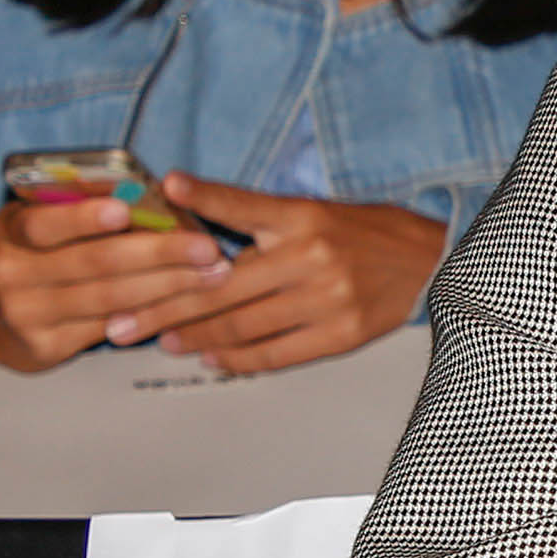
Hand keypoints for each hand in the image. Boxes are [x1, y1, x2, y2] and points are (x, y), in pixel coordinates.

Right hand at [0, 196, 233, 371]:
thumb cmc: (37, 259)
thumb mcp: (43, 227)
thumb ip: (84, 211)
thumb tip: (158, 193)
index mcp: (11, 230)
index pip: (45, 223)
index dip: (85, 217)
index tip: (126, 210)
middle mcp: (11, 272)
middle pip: (94, 262)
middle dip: (160, 253)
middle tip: (207, 247)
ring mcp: (26, 313)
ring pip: (110, 297)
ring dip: (169, 285)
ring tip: (212, 274)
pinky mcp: (45, 346)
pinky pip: (110, 327)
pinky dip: (152, 313)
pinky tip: (186, 304)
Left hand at [119, 176, 444, 374]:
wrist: (433, 263)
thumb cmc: (364, 235)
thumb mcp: (311, 210)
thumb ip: (250, 212)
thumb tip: (182, 197)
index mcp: (302, 218)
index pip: (236, 210)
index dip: (193, 209)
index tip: (146, 218)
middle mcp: (312, 257)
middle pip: (221, 290)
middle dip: (164, 309)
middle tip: (123, 324)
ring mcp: (328, 300)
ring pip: (243, 327)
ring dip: (194, 339)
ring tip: (163, 342)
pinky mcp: (342, 334)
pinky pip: (276, 354)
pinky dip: (237, 360)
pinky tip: (212, 359)